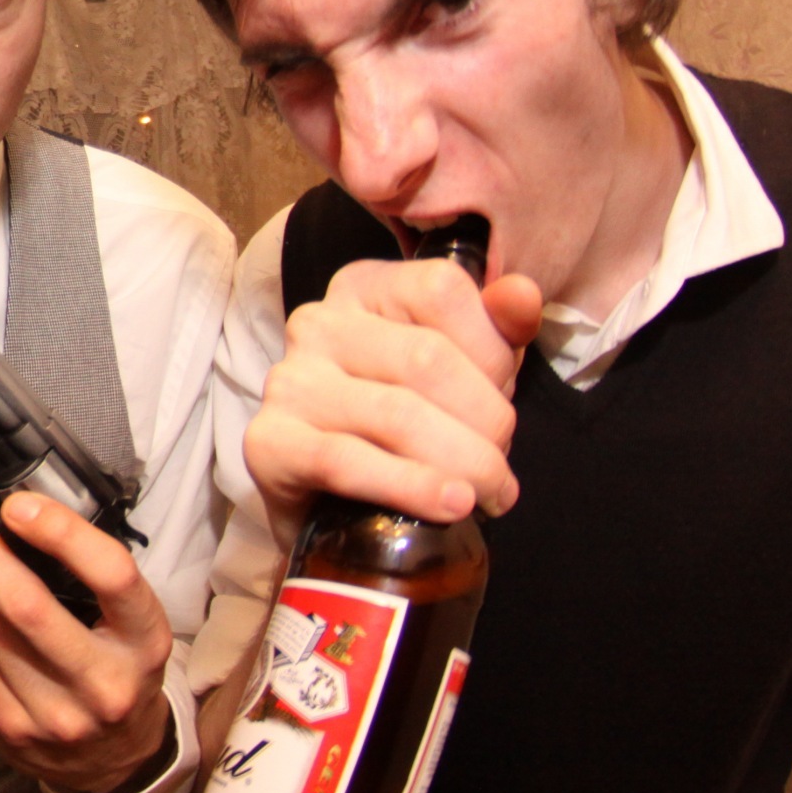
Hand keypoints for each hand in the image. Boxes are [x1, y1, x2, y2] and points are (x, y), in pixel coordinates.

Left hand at [0, 495, 173, 792]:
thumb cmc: (122, 672)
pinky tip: (6, 646)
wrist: (119, 761)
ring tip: (7, 606)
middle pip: (30, 608)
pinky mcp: (18, 734)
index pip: (111, 575)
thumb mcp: (134, 626)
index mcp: (144, 644)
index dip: (61, 530)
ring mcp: (59, 717)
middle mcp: (106, 685)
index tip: (22, 507)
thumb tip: (27, 525)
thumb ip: (93, 580)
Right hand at [247, 258, 543, 544]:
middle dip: (486, 424)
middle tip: (498, 470)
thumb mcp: (465, 367)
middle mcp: (319, 323)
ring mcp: (288, 381)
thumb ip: (498, 328)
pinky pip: (346, 461)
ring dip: (461, 464)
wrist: (335, 501)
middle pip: (426, 359)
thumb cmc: (408, 423)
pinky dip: (409, 487)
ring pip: (396, 414)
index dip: (493, 352)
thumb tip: (523, 296)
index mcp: (365, 287)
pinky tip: (448, 505)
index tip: (504, 400)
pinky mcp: (268, 441)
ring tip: (485, 496)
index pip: (443, 290)